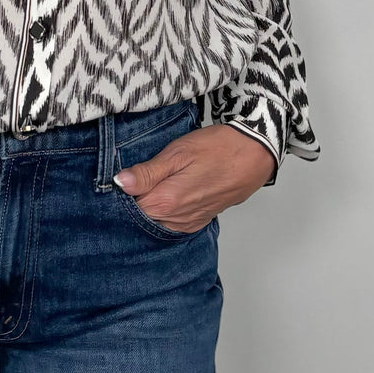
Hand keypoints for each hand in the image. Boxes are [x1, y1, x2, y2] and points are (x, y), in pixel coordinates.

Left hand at [113, 122, 277, 232]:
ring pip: (155, 220)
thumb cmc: (217, 149)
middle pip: (140, 216)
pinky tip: (167, 193)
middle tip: (137, 176)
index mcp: (167, 201)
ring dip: (150, 205)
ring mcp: (188, 223)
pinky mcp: (197, 222)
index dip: (122, 191)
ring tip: (154, 182)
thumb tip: (120, 182)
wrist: (253, 156)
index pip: (127, 207)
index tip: (122, 177)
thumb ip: (148, 172)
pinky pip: (171, 223)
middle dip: (134, 199)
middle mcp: (176, 219)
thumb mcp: (178, 153)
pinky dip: (164, 211)